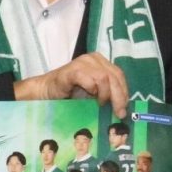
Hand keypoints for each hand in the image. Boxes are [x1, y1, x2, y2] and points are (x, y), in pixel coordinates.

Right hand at [14, 52, 128, 114]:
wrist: (47, 92)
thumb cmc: (70, 95)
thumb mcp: (94, 94)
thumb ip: (107, 95)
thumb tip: (123, 109)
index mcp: (101, 62)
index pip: (119, 75)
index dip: (124, 92)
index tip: (123, 109)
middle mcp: (94, 59)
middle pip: (114, 76)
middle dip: (119, 97)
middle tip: (118, 113)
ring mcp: (83, 62)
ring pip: (105, 77)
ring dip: (105, 94)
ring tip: (100, 103)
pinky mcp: (73, 70)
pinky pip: (90, 79)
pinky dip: (93, 89)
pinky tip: (90, 97)